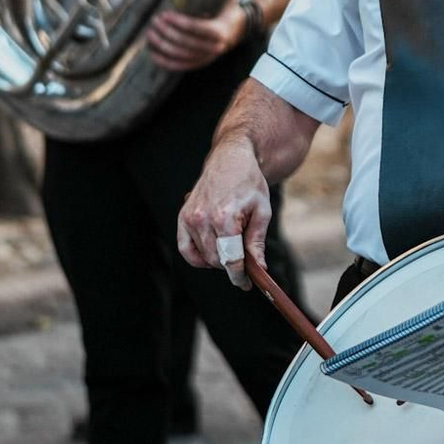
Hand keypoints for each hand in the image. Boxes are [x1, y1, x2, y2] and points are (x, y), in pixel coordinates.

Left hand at [146, 4, 246, 71]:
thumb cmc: (229, 5)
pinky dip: (167, 62)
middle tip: (153, 22)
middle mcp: (217, 46)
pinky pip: (182, 66)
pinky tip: (153, 54)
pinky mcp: (202, 62)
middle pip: (187, 43)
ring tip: (150, 35)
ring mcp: (210, 57)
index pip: (199, 28)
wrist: (241, 25)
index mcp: (223, 29)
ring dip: (163, 46)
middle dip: (167, 33)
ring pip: (182, 56)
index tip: (164, 14)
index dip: (180, 23)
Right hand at [177, 135, 274, 287]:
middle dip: (232, 267)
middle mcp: (203, 219)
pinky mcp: (182, 217)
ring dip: (218, 260)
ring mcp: (190, 218)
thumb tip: (258, 268)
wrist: (230, 160)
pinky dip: (197, 257)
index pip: (231, 260)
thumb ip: (256, 242)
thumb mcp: (262, 211)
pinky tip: (211, 255)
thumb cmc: (249, 184)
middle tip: (246, 264)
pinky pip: (185, 249)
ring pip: (203, 257)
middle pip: (217, 260)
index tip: (247, 284)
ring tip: (232, 250)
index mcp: (225, 217)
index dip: (239, 276)